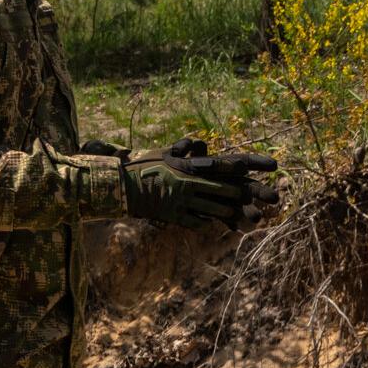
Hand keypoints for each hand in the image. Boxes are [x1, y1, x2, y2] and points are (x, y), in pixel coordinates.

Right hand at [123, 153, 254, 229]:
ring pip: (208, 208)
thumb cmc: (143, 167)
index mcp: (183, 168)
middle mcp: (184, 184)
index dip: (230, 168)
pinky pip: (194, 221)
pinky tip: (208, 223)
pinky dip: (203, 222)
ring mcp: (180, 201)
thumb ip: (181, 149)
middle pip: (215, 189)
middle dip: (231, 192)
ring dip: (222, 210)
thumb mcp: (162, 153)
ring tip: (231, 212)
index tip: (244, 168)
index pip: (212, 166)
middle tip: (243, 194)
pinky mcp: (173, 215)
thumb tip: (195, 144)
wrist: (123, 188)